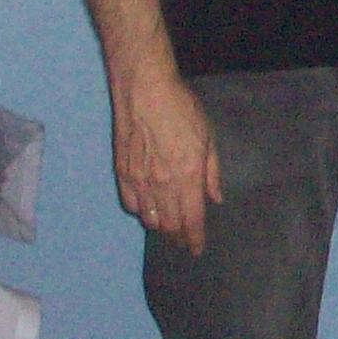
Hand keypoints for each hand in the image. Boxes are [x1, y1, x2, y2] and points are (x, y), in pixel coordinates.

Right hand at [109, 63, 219, 254]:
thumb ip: (212, 173)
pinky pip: (131, 204)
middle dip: (179, 237)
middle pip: (170, 225)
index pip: (192, 220)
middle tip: (184, 240)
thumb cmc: (182, 109)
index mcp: (189, 176)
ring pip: (149, 219)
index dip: (194, 239)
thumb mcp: (208, 138)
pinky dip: (141, 212)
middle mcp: (163, 184)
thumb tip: (215, 198)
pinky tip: (148, 210)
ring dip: (160, 228)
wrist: (144, 90)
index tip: (196, 249)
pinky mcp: (122, 172)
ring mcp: (140, 180)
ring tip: (169, 228)